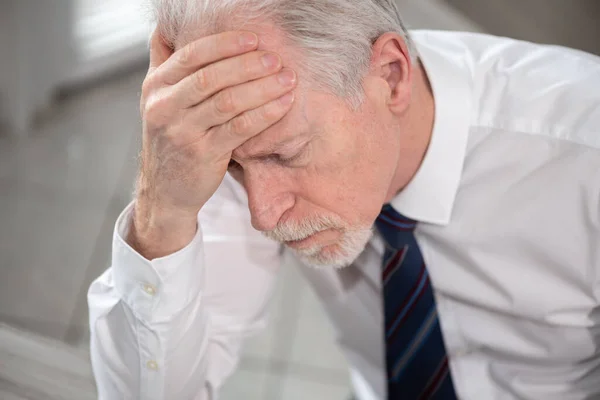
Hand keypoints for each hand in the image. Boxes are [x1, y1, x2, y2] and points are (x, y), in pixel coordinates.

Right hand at [129, 29, 296, 257]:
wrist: (164, 190)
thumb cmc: (170, 139)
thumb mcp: (158, 100)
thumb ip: (166, 64)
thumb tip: (169, 25)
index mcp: (155, 87)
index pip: (191, 56)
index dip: (224, 44)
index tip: (253, 38)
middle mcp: (164, 108)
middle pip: (210, 78)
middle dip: (248, 65)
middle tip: (276, 59)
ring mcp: (182, 133)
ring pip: (228, 102)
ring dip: (262, 88)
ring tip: (287, 78)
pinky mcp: (203, 155)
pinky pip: (239, 129)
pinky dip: (264, 114)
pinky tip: (283, 104)